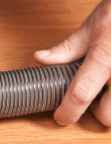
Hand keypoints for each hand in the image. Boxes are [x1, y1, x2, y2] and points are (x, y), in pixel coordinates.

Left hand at [34, 0, 110, 126]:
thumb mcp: (92, 26)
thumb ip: (66, 48)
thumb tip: (41, 58)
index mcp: (105, 57)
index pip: (81, 94)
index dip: (68, 111)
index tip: (61, 117)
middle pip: (109, 116)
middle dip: (98, 113)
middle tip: (93, 98)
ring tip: (110, 87)